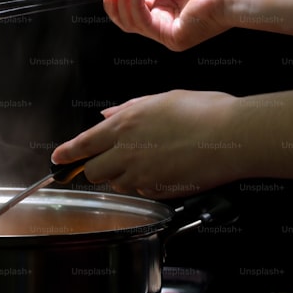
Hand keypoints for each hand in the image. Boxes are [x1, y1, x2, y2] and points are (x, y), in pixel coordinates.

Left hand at [51, 90, 240, 198]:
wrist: (235, 136)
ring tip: (146, 161)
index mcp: (125, 124)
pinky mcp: (160, 191)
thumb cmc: (205, 112)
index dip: (66, 154)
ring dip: (122, 177)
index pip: (82, 144)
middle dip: (96, 168)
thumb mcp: (161, 99)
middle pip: (94, 171)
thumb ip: (128, 110)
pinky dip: (144, 185)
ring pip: (118, 184)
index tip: (57, 159)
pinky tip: (163, 170)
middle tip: (108, 161)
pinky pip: (141, 192)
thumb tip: (106, 115)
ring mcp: (143, 175)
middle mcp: (128, 152)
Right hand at [105, 0, 237, 50]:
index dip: (118, 0)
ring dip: (125, 0)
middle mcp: (165, 21)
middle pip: (127, 20)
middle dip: (116, 2)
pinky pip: (144, 25)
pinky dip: (136, 6)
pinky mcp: (172, 39)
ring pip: (132, 23)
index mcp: (165, 4)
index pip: (133, 9)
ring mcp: (168, 32)